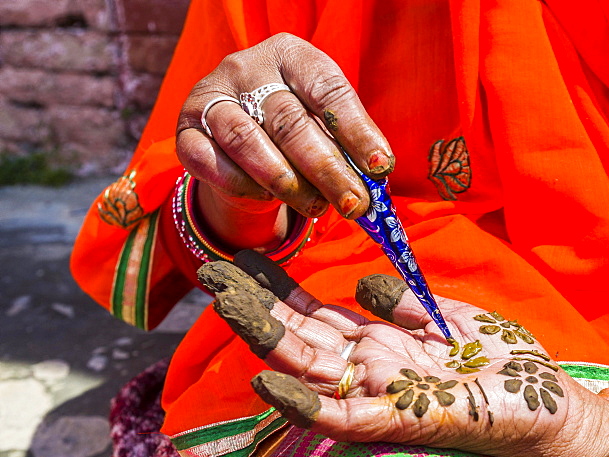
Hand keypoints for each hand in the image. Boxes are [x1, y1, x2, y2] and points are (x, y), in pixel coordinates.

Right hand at [176, 33, 393, 248]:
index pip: (327, 90)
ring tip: (317, 207)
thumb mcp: (323, 122)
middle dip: (328, 170)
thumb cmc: (295, 127)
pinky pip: (212, 162)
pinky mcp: (186, 131)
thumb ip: (345, 143)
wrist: (240, 138)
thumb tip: (375, 177)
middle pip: (290, 122)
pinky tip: (268, 198)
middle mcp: (247, 67)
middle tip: (354, 204)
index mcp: (291, 55)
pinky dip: (244, 185)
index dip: (356, 131)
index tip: (381, 168)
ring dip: (288, 183)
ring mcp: (211, 96)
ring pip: (248, 142)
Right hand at [198, 252, 608, 456]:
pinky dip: (303, 402)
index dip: (283, 287)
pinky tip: (267, 378)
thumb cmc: (508, 368)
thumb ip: (408, 305)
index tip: (249, 257)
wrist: (551, 406)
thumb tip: (362, 284)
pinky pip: (339, 417)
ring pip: (308, 368)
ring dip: (264, 336)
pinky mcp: (396, 422)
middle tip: (213, 268)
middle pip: (301, 335)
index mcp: (385, 345)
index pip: (321, 315)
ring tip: (224, 299)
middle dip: (257, 303)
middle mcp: (372, 370)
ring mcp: (379, 397)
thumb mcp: (454, 320)